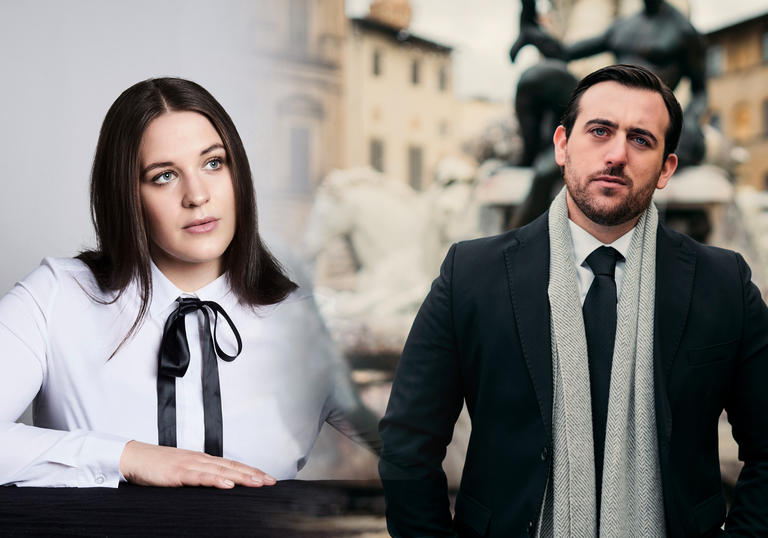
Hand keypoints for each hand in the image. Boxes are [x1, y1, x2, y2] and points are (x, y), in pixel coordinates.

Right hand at [119, 440, 275, 487]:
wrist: (133, 457)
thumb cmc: (156, 466)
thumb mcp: (182, 472)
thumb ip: (199, 478)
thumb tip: (217, 487)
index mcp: (203, 460)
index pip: (232, 465)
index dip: (250, 471)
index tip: (267, 478)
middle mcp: (200, 460)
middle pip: (232, 467)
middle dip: (253, 475)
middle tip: (271, 482)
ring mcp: (190, 465)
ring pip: (221, 471)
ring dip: (241, 477)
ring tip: (257, 483)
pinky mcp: (177, 473)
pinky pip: (200, 477)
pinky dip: (215, 480)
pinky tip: (227, 484)